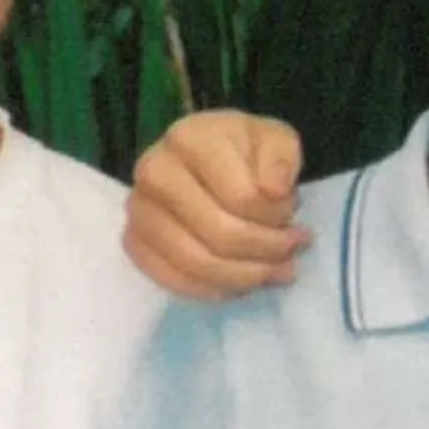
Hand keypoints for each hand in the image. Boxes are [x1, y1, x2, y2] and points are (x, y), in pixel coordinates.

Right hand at [125, 110, 309, 299]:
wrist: (214, 160)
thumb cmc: (247, 151)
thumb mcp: (276, 140)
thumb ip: (281, 159)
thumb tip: (274, 190)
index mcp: (190, 138)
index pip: (243, 198)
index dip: (278, 215)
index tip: (294, 212)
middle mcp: (154, 171)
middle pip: (220, 235)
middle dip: (267, 250)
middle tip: (294, 248)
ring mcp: (138, 209)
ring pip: (198, 264)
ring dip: (246, 276)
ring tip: (276, 270)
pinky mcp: (134, 242)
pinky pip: (175, 282)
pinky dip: (216, 290)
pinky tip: (242, 281)